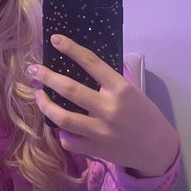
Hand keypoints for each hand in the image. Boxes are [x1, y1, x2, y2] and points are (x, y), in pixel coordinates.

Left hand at [31, 35, 179, 176]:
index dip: (71, 49)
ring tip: (38, 95)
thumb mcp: (132, 91)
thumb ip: (108, 83)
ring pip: (63, 117)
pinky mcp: (96, 150)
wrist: (158, 149)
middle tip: (33, 70)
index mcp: (120, 88)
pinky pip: (69, 140)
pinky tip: (59, 126)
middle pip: (69, 89)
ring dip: (45, 104)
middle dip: (46, 77)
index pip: (91, 62)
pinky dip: (61, 132)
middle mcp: (109, 107)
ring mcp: (101, 130)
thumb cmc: (145, 115)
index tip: (54, 40)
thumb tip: (80, 69)